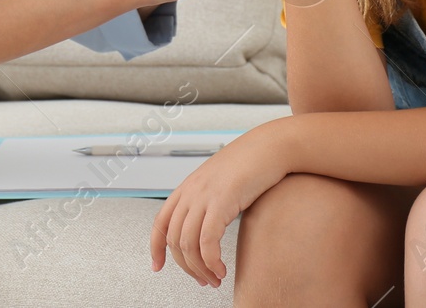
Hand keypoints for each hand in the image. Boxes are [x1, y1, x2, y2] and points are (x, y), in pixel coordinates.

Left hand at [149, 126, 288, 287]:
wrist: (270, 146)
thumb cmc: (252, 162)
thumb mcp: (221, 181)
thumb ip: (209, 199)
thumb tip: (209, 224)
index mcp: (187, 187)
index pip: (160, 222)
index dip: (156, 247)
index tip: (157, 266)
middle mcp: (191, 191)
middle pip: (174, 240)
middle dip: (187, 267)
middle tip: (203, 279)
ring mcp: (204, 196)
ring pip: (188, 244)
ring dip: (200, 269)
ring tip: (215, 279)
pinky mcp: (221, 202)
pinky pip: (207, 242)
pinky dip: (212, 262)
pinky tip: (222, 269)